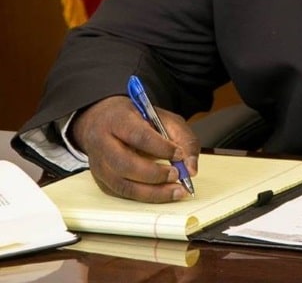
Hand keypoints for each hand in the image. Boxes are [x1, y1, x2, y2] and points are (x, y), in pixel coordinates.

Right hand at [70, 96, 199, 202]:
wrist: (103, 121)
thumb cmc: (135, 118)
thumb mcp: (162, 117)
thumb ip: (181, 136)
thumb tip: (191, 168)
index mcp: (118, 120)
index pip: (139, 136)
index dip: (161, 148)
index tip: (179, 154)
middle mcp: (103, 143)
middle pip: (126, 164)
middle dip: (155, 174)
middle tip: (177, 175)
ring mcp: (99, 165)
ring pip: (123, 185)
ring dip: (153, 192)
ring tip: (176, 190)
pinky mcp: (102, 180)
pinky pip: (123, 194)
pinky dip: (145, 197)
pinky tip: (163, 194)